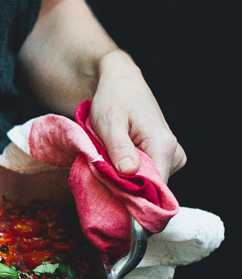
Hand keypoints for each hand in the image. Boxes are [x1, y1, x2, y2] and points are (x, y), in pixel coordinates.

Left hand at [90, 50, 186, 180]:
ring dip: (126, 177)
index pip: (155, 189)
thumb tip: (129, 173)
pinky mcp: (165, 158)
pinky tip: (119, 157)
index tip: (110, 190)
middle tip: (104, 168)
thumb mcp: (109, 122)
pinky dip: (131, 172)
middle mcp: (174, 154)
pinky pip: (148, 176)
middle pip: (151, 188)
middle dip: (126, 186)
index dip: (132, 196)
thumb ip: (119, 148)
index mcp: (163, 145)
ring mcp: (173, 157)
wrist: (122, 82)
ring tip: (111, 156)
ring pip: (148, 184)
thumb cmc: (114, 98)